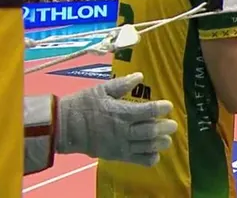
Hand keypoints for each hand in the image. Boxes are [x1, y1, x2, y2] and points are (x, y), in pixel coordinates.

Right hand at [56, 73, 177, 166]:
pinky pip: (136, 160)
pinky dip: (148, 159)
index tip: (168, 106)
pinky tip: (155, 154)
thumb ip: (122, 84)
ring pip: (146, 147)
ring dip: (159, 144)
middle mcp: (123, 130)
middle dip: (165, 128)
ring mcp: (120, 145)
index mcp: (121, 112)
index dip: (160, 108)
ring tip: (167, 140)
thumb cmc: (82, 105)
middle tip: (173, 125)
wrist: (63, 127)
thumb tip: (140, 76)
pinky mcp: (116, 156)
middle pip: (150, 131)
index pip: (147, 111)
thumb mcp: (101, 90)